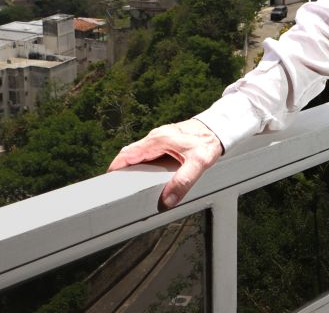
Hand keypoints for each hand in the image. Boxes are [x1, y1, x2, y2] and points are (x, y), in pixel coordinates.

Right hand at [108, 118, 223, 208]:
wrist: (219, 127)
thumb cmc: (209, 141)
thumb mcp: (199, 163)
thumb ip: (183, 181)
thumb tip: (167, 200)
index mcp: (158, 140)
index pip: (127, 154)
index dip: (115, 167)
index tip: (108, 181)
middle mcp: (156, 137)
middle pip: (130, 154)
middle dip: (122, 170)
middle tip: (118, 188)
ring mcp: (160, 137)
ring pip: (139, 152)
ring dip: (132, 167)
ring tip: (131, 184)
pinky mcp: (166, 140)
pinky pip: (148, 151)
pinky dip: (143, 163)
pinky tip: (147, 175)